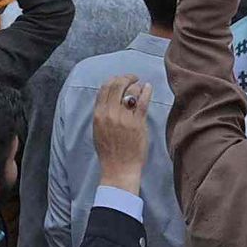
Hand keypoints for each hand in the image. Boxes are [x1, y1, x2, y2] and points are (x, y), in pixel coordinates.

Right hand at [89, 74, 152, 189]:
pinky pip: (142, 101)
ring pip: (130, 91)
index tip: (120, 79)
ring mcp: (124, 118)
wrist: (119, 168)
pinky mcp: (137, 123)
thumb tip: (109, 99)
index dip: (113, 79)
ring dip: (137, 85)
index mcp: (98, 115)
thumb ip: (102, 114)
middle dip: (126, 77)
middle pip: (117, 85)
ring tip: (141, 86)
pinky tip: (148, 87)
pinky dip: (146, 91)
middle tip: (133, 77)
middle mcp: (110, 114)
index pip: (104, 88)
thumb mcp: (98, 130)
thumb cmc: (109, 152)